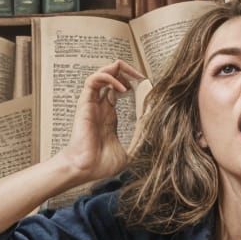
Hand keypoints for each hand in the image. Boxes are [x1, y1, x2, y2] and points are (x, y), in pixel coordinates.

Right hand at [61, 59, 144, 182]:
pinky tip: (122, 89)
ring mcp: (93, 103)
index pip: (118, 89)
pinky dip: (109, 78)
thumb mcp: (131, 150)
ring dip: (117, 70)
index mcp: (109, 115)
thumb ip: (141, 138)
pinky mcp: (86, 103)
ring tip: (132, 79)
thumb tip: (156, 129)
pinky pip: (93, 80)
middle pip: (110, 77)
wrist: (85, 169)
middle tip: (140, 78)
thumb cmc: (102, 164)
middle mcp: (100, 106)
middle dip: (126, 71)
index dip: (131, 83)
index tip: (145, 86)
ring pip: (101, 73)